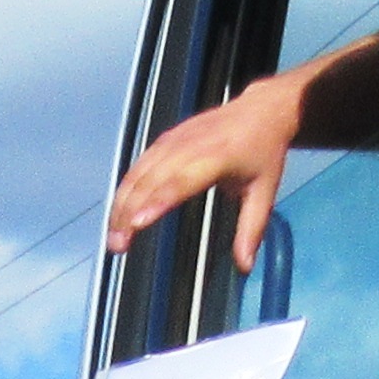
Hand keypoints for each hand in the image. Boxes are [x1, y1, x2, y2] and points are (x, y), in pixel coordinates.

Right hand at [107, 72, 305, 271]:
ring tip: (114, 235)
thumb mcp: (264, 192)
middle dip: (129, 213)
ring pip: (138, 173)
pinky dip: (126, 189)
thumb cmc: (263, 152)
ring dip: (121, 203)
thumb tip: (245, 266)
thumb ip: (251, 230)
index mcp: (217, 157)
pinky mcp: (165, 139)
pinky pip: (139, 165)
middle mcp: (189, 145)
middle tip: (119, 246)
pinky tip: (119, 211)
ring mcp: (174, 140)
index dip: (156, 202)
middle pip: (150, 180)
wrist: (262, 111)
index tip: (137, 224)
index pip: (180, 182)